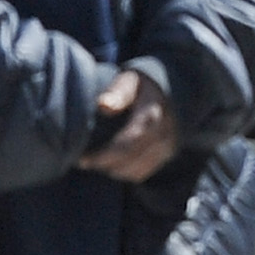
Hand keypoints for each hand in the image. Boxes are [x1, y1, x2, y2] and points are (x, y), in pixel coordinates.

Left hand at [79, 64, 180, 182]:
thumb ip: (118, 92)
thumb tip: (103, 105)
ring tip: (96, 161)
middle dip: (104, 165)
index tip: (83, 159)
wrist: (171, 90)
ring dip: (113, 170)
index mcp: (152, 116)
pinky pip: (141, 173)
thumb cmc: (142, 85)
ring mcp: (167, 147)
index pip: (128, 145)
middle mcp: (164, 135)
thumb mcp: (130, 81)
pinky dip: (124, 172)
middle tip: (84, 161)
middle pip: (130, 162)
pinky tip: (111, 163)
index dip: (104, 156)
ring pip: (135, 172)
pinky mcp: (166, 155)